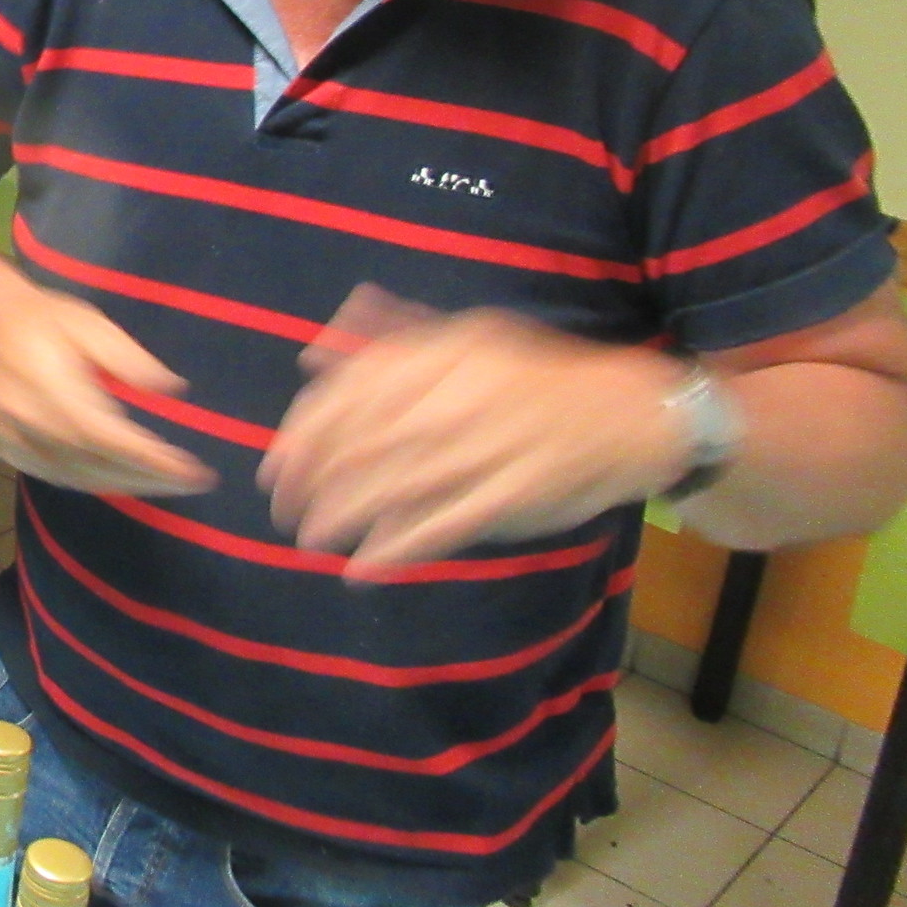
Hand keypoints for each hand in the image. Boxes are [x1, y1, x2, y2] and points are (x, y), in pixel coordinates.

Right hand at [0, 275, 211, 495]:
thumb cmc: (46, 318)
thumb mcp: (92, 323)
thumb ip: (129, 359)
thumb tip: (172, 390)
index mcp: (45, 382)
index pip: (103, 434)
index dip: (147, 458)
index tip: (190, 470)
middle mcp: (24, 417)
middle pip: (91, 462)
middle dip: (146, 476)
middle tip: (191, 481)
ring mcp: (10, 436)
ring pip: (74, 476)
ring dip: (124, 483)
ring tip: (165, 482)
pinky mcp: (4, 445)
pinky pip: (54, 475)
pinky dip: (92, 481)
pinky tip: (122, 478)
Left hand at [262, 284, 683, 573]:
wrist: (633, 411)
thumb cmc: (539, 377)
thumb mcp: (468, 338)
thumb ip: (389, 345)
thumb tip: (312, 355)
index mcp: (443, 355)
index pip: (350, 395)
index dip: (303, 436)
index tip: (274, 467)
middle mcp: (459, 396)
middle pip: (363, 443)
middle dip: (312, 482)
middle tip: (283, 511)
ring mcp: (488, 446)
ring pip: (395, 487)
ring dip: (343, 518)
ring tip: (310, 541)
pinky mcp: (515, 494)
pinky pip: (444, 525)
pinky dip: (398, 548)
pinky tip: (364, 568)